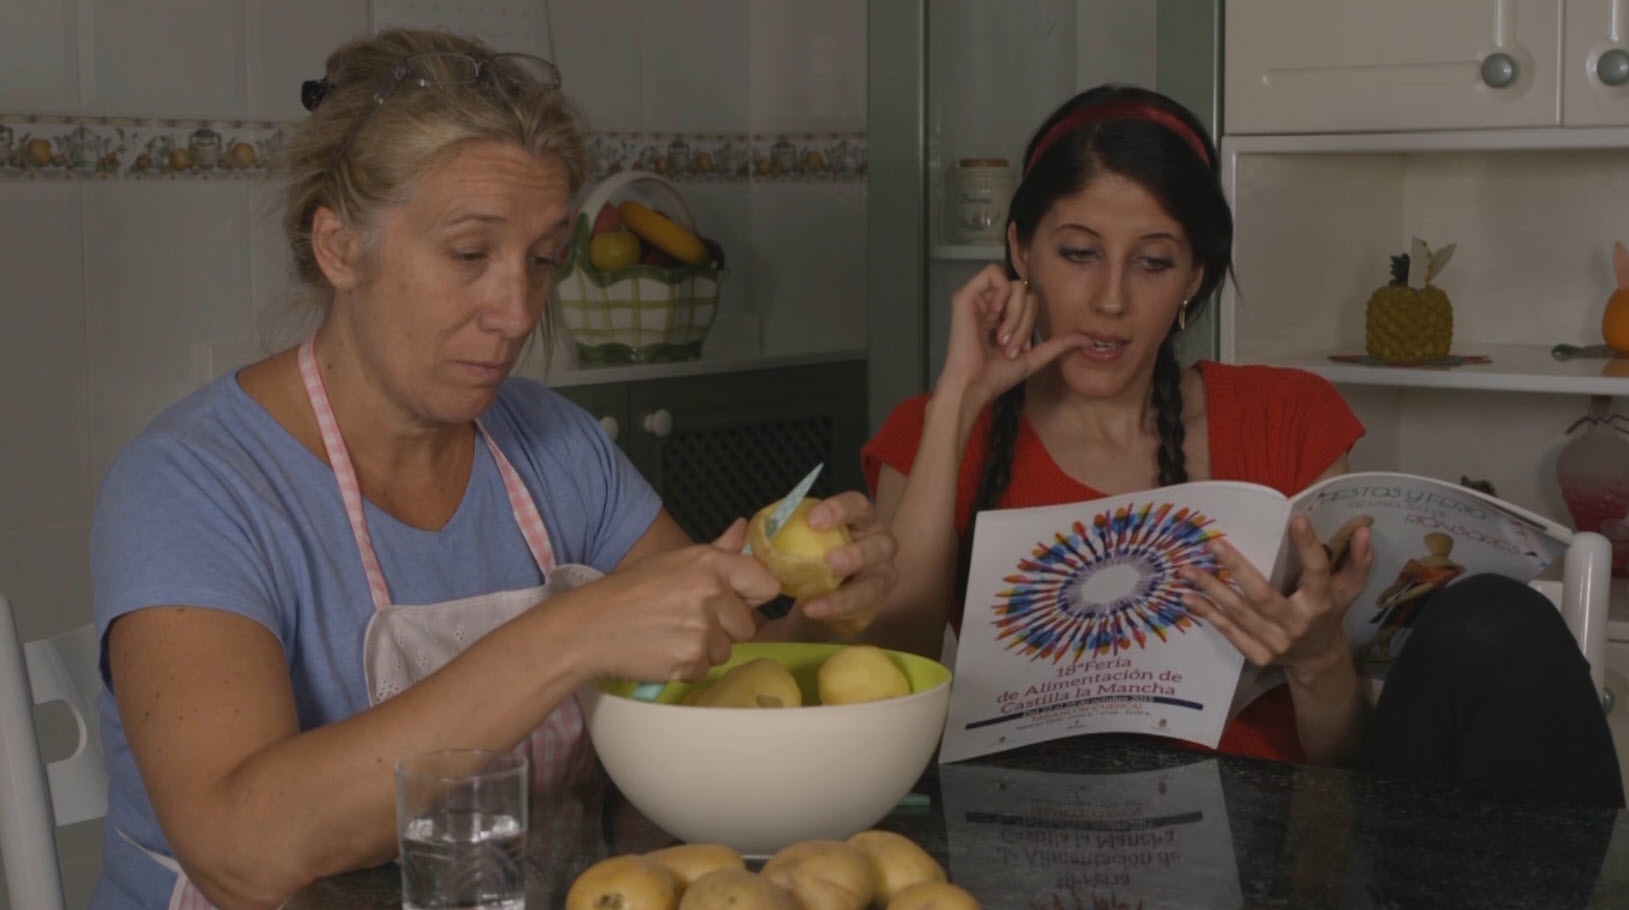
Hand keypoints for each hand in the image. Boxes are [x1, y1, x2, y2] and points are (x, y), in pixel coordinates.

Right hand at [569, 520, 779, 682]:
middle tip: (686, 620)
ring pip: (726, 650)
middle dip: (723, 628)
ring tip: (670, 635)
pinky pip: (705, 669)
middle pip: (747, 625)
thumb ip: (718, 550)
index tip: (737, 602)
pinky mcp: (690, 660)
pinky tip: (663, 652)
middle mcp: (712, 593)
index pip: (766, 584)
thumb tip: (743, 526)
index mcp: (710, 563)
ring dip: (704, 649)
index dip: (753, 597)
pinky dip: (687, 666)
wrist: (590, 625)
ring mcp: (702, 629)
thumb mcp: (673, 561)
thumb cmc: (631, 589)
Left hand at [761, 491, 898, 639]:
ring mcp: (882, 576)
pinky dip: (837, 609)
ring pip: (878, 581)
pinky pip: (863, 608)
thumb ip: (765, 538)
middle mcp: (878, 545)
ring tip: (817, 598)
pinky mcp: (876, 604)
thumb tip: (740, 526)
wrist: (821, 601)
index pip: (858, 505)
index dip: (840, 509)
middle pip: (882, 542)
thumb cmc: (808, 563)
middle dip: (857, 552)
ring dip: (848, 592)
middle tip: (829, 561)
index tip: (812, 520)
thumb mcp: (787, 547)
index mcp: (859, 521)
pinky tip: (813, 610)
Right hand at [935, 265, 1081, 408]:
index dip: (1029, 323)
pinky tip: (994, 313)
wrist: (975, 385)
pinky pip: (993, 274)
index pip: (1030, 302)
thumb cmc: (997, 377)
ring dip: (1014, 313)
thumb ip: (1058, 345)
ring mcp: (978, 300)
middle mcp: (990, 306)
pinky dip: (1000, 293)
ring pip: (1014, 284)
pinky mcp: (966, 296)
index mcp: (1002, 317)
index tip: (1018, 350)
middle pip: (1025, 292)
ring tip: (1000, 337)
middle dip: (1024, 322)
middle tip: (1008, 346)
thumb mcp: (1035, 358)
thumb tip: (1088, 340)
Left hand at [1179, 517, 1374, 679]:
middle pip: (1263, 596)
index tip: (1297, 519)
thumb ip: (1358, 561)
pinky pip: (1228, 632)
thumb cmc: (1329, 614)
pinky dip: (1207, 614)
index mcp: (1321, 604)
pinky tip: (1187, 597)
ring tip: (1187, 570)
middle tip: (1215, 545)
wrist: (1317, 659)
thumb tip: (1364, 529)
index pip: (1317, 572)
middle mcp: (1297, 625)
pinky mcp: (1257, 655)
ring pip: (1239, 614)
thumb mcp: (1347, 589)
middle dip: (1238, 570)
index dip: (1308, 547)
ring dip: (1211, 590)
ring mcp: (1275, 643)